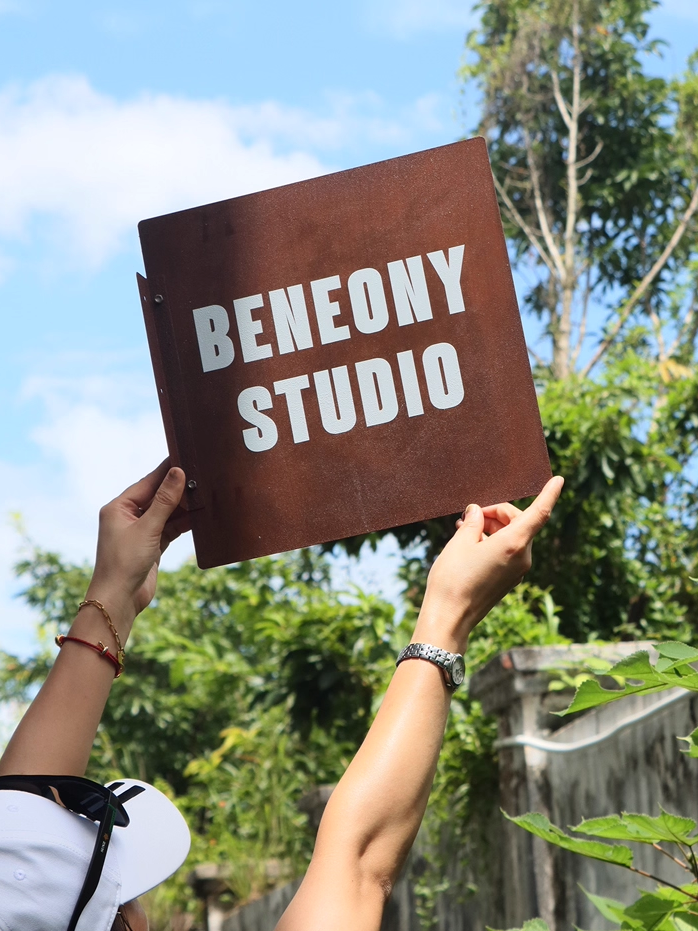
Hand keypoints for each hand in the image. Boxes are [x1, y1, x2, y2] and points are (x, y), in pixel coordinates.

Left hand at [85, 460, 190, 621]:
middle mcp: (128, 517)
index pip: (146, 483)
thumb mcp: (147, 527)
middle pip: (157, 497)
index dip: (165, 471)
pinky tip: (198, 516)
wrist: (119, 600)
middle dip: (177, 489)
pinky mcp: (151, 546)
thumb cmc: (124, 562)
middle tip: (200, 476)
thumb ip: (165, 500)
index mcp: (118, 508)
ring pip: (166, 513)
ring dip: (183, 507)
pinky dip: (183, 523)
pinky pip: (170, 529)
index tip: (183, 457)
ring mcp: (140, 532)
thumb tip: (178, 472)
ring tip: (204, 494)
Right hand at [415, 476, 563, 652]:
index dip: (549, 494)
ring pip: (514, 537)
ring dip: (494, 526)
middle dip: (499, 512)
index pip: (539, 513)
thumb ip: (473, 522)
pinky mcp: (509, 580)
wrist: (449, 618)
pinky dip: (495, 541)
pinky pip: (509, 552)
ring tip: (465, 528)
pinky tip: (472, 542)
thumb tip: (476, 512)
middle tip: (471, 514)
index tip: (559, 480)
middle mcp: (522, 557)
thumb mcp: (459, 543)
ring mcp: (517, 571)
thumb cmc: (453, 579)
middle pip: (521, 522)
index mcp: (513, 544)